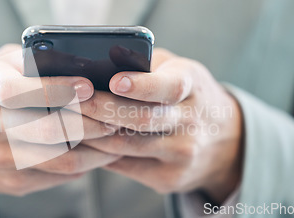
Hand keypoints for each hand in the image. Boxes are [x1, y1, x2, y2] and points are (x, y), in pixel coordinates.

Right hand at [0, 44, 119, 214]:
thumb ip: (32, 63)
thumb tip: (83, 68)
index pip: (18, 91)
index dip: (57, 89)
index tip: (89, 87)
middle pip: (46, 131)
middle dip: (89, 124)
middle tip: (114, 116)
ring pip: (60, 159)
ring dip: (96, 149)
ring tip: (115, 135)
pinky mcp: (12, 182)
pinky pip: (58, 174)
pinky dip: (84, 163)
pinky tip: (98, 151)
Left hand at [78, 48, 243, 203]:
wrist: (226, 140)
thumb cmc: (188, 96)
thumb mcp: (178, 71)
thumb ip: (147, 64)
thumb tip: (102, 61)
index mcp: (193, 87)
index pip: (169, 87)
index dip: (141, 85)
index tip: (114, 80)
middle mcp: (191, 122)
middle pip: (142, 120)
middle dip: (102, 109)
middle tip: (72, 100)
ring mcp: (182, 154)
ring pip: (127, 145)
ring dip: (93, 134)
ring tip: (68, 120)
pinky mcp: (170, 178)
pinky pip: (125, 165)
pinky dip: (100, 153)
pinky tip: (84, 141)